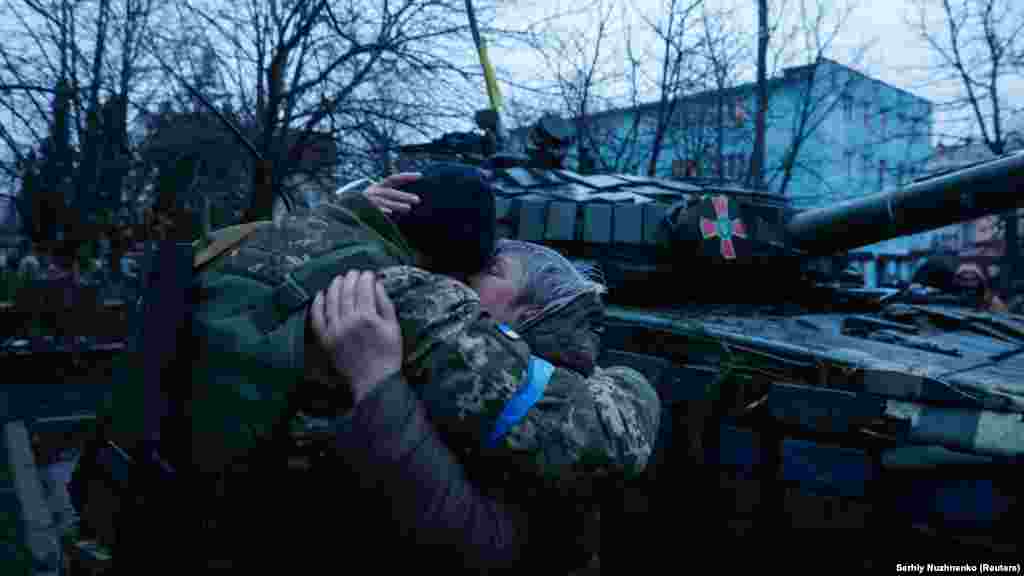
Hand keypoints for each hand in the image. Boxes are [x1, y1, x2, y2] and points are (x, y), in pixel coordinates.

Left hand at [311, 270, 402, 404]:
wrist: (374, 382)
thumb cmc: (388, 355)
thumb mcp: (393, 328)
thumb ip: (385, 304)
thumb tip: (376, 284)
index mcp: (368, 317)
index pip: (364, 289)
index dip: (366, 278)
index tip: (368, 274)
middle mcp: (349, 321)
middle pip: (347, 292)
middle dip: (351, 279)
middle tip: (353, 273)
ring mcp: (335, 330)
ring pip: (331, 301)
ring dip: (335, 287)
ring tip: (338, 279)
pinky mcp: (325, 340)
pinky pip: (317, 318)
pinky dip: (318, 304)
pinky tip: (320, 295)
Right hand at [363, 173, 421, 213]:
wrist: (347, 208)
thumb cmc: (369, 203)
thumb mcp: (379, 196)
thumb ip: (392, 197)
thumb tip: (410, 204)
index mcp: (379, 186)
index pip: (394, 179)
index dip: (406, 176)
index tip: (420, 176)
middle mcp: (374, 191)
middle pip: (391, 192)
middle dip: (404, 196)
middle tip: (417, 200)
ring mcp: (369, 200)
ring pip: (385, 202)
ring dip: (397, 205)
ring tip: (408, 208)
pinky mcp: (364, 209)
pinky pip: (375, 210)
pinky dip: (382, 211)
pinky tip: (390, 213)